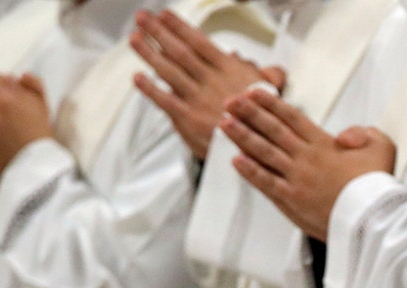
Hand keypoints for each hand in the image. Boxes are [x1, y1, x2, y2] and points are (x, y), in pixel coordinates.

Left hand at [131, 9, 283, 158]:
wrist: (256, 154)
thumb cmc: (261, 124)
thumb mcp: (271, 96)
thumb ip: (268, 78)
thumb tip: (272, 70)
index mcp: (230, 72)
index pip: (200, 42)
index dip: (180, 27)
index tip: (164, 14)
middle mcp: (212, 82)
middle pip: (180, 52)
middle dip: (158, 32)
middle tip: (142, 18)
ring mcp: (199, 100)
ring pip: (169, 72)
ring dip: (149, 54)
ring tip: (134, 39)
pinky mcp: (190, 120)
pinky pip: (165, 102)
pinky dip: (150, 89)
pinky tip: (138, 77)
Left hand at [223, 88, 394, 239]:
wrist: (373, 220)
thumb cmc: (378, 187)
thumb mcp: (382, 149)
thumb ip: (365, 134)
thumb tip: (346, 134)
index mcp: (325, 144)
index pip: (292, 117)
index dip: (271, 103)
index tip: (254, 91)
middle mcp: (306, 158)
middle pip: (272, 129)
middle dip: (249, 113)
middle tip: (230, 100)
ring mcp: (296, 179)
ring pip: (263, 152)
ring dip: (242, 136)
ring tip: (224, 123)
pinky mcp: (292, 200)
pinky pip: (265, 182)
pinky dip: (250, 171)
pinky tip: (235, 160)